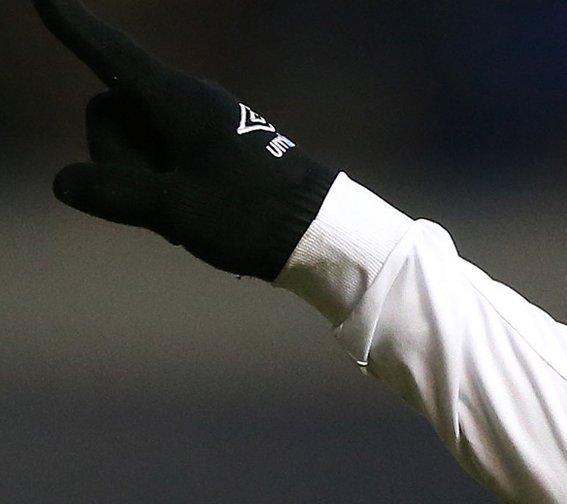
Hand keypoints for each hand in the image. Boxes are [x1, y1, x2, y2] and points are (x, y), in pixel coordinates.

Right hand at [35, 0, 339, 280]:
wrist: (321, 232)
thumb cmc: (252, 216)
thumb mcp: (176, 210)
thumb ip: (114, 193)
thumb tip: (63, 181)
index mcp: (176, 100)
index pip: (109, 54)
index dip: (73, 27)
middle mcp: (186, 99)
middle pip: (109, 111)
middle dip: (115, 157)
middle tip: (167, 200)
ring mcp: (199, 120)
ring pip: (134, 138)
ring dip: (142, 178)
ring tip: (191, 209)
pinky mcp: (212, 143)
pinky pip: (161, 156)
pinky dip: (164, 186)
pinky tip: (199, 213)